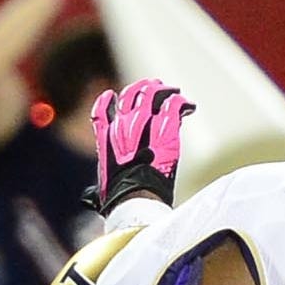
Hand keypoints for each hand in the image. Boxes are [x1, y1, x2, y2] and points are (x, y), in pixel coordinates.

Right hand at [91, 78, 192, 209]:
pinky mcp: (164, 129)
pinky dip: (182, 102)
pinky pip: (173, 105)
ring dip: (164, 91)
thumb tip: (96, 193)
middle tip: (155, 88)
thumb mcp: (104, 181)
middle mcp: (122, 126)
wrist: (134, 196)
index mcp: (105, 138)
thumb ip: (105, 177)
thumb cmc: (120, 196)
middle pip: (130, 95)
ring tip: (174, 92)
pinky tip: (188, 107)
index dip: (108, 100)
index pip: (102, 109)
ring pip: (151, 94)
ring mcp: (142, 124)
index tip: (113, 96)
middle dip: (143, 89)